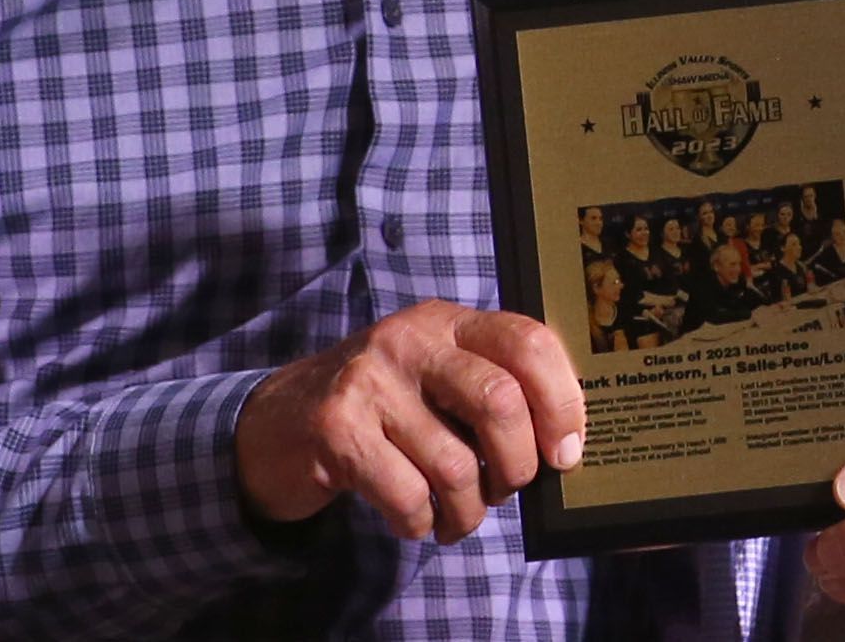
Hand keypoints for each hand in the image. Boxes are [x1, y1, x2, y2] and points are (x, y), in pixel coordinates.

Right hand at [233, 301, 584, 544]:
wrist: (279, 421)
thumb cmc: (383, 408)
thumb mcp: (437, 378)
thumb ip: (492, 391)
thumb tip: (563, 447)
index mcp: (448, 321)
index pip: (529, 342)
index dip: (562, 402)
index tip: (565, 453)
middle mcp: (410, 339)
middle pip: (499, 401)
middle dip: (516, 466)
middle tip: (505, 488)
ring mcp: (370, 380)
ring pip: (455, 466)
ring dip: (467, 511)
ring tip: (456, 515)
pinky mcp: (337, 428)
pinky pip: (408, 497)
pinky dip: (421, 523)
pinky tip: (414, 518)